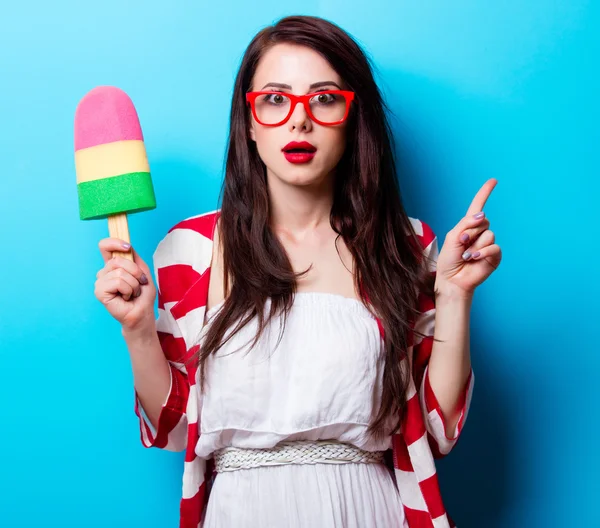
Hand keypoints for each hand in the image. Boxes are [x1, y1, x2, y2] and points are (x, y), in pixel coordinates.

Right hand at [94, 238, 156, 330]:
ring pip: (119, 272)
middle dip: (135, 271)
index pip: (105, 246)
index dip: (113, 242)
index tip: (127, 247)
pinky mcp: (99, 291)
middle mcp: (104, 272)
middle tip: (139, 283)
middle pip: (117, 260)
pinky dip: (128, 290)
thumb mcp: (142, 271)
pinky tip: (126, 298)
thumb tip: (127, 246)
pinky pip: (117, 282)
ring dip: (133, 284)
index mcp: (113, 266)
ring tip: (132, 293)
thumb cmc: (142, 294)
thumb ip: (134, 257)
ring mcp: (100, 282)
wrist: (143, 312)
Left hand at [435, 178, 501, 297]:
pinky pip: (494, 247)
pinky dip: (483, 252)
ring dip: (475, 245)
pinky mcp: (494, 255)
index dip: (485, 193)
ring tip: (466, 255)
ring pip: (488, 234)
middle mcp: (480, 233)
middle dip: (470, 231)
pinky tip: (473, 259)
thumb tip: (483, 214)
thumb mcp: (452, 237)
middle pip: (483, 221)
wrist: (452, 279)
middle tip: (462, 243)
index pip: (477, 206)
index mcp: (468, 226)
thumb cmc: (449, 260)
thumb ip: (466, 224)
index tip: (493, 181)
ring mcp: (488, 244)